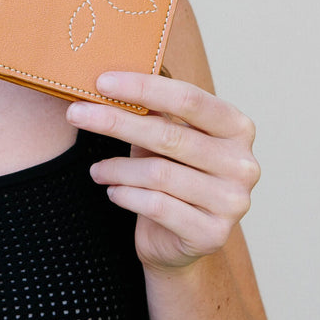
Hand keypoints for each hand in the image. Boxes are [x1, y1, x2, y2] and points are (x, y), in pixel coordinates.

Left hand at [66, 72, 259, 274]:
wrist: (179, 240)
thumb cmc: (172, 175)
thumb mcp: (166, 138)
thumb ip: (153, 112)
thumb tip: (111, 79)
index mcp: (238, 128)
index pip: (188, 99)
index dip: (144, 87)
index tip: (102, 82)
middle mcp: (243, 164)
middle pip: (169, 134)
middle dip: (115, 122)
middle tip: (76, 114)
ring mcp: (232, 201)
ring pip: (159, 173)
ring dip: (117, 168)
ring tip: (97, 169)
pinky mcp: (212, 233)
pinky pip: (157, 206)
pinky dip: (126, 195)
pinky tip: (113, 191)